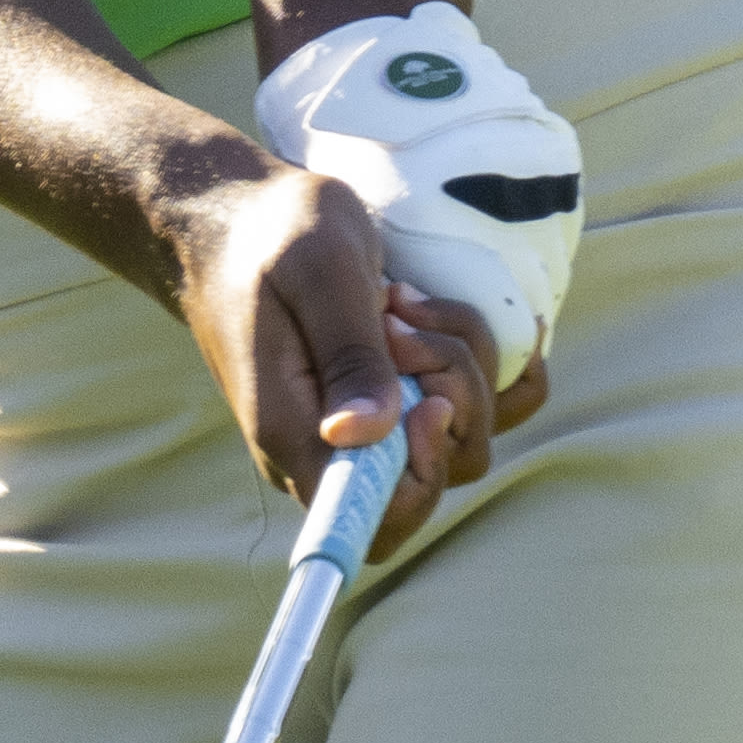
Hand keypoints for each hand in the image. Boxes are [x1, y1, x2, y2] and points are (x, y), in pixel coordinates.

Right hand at [150, 138, 515, 563]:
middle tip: (402, 314)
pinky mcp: (399, 400)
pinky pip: (482, 412)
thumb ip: (347, 353)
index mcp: (297, 437)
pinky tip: (461, 315)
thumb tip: (367, 436)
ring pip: (464, 437)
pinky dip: (501, 369)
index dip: (423, 472)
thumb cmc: (269, 237)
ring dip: (464, 363)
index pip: (375, 518)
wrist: (241, 224)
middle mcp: (336, 452)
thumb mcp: (315, 272)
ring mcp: (373, 429)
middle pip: (436, 475)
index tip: (429, 396)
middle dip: (454, 391)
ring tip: (404, 299)